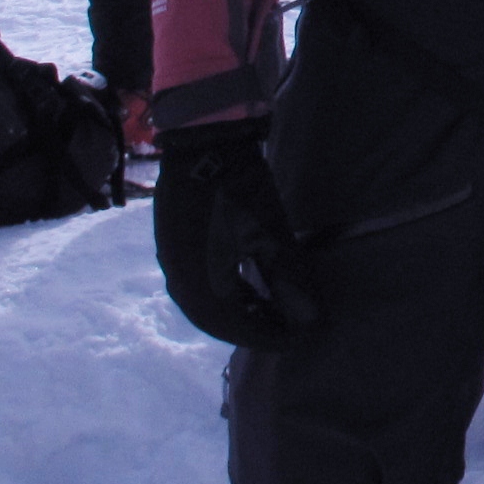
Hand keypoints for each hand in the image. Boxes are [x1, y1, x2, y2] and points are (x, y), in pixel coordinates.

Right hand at [152, 121, 317, 346]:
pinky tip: (247, 284)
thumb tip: (312, 323)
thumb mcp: (271, 237)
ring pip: (207, 301)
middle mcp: (179, 280)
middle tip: (287, 329)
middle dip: (253, 328)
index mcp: (199, 286)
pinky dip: (224, 291)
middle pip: (217, 320)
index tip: (299, 341)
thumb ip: (290, 281)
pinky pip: (198, 282)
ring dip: (238, 310)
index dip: (269, 338)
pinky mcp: (173, 245)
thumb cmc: (240, 191)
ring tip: (273, 309)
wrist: (203, 142)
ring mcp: (172, 261)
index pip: (236, 329)